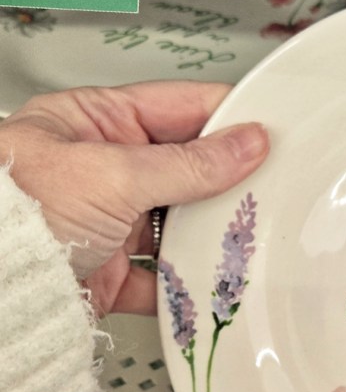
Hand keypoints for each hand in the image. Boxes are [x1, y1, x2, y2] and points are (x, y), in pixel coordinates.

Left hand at [1, 81, 268, 315]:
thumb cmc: (14, 212)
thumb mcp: (113, 175)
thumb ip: (189, 163)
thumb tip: (247, 143)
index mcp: (94, 122)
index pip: (178, 108)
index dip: (229, 116)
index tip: (273, 129)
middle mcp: (103, 169)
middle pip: (186, 169)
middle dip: (227, 182)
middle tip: (272, 186)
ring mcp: (108, 222)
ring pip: (179, 224)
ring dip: (209, 235)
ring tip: (246, 235)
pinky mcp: (110, 271)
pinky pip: (162, 275)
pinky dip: (185, 283)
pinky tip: (209, 279)